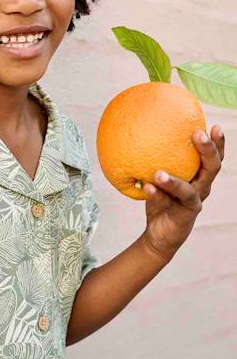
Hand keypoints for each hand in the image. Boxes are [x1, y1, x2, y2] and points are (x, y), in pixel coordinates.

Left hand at [141, 124, 224, 261]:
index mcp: (199, 176)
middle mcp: (201, 188)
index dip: (218, 143)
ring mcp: (193, 203)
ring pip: (189, 190)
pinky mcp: (183, 217)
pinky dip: (157, 195)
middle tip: (197, 134)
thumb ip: (156, 158)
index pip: (214, 157)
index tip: (213, 125)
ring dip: (174, 181)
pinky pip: (168, 203)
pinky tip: (147, 187)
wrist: (159, 233)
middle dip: (208, 151)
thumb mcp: (159, 176)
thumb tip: (140, 130)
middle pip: (212, 168)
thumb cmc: (161, 197)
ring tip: (159, 172)